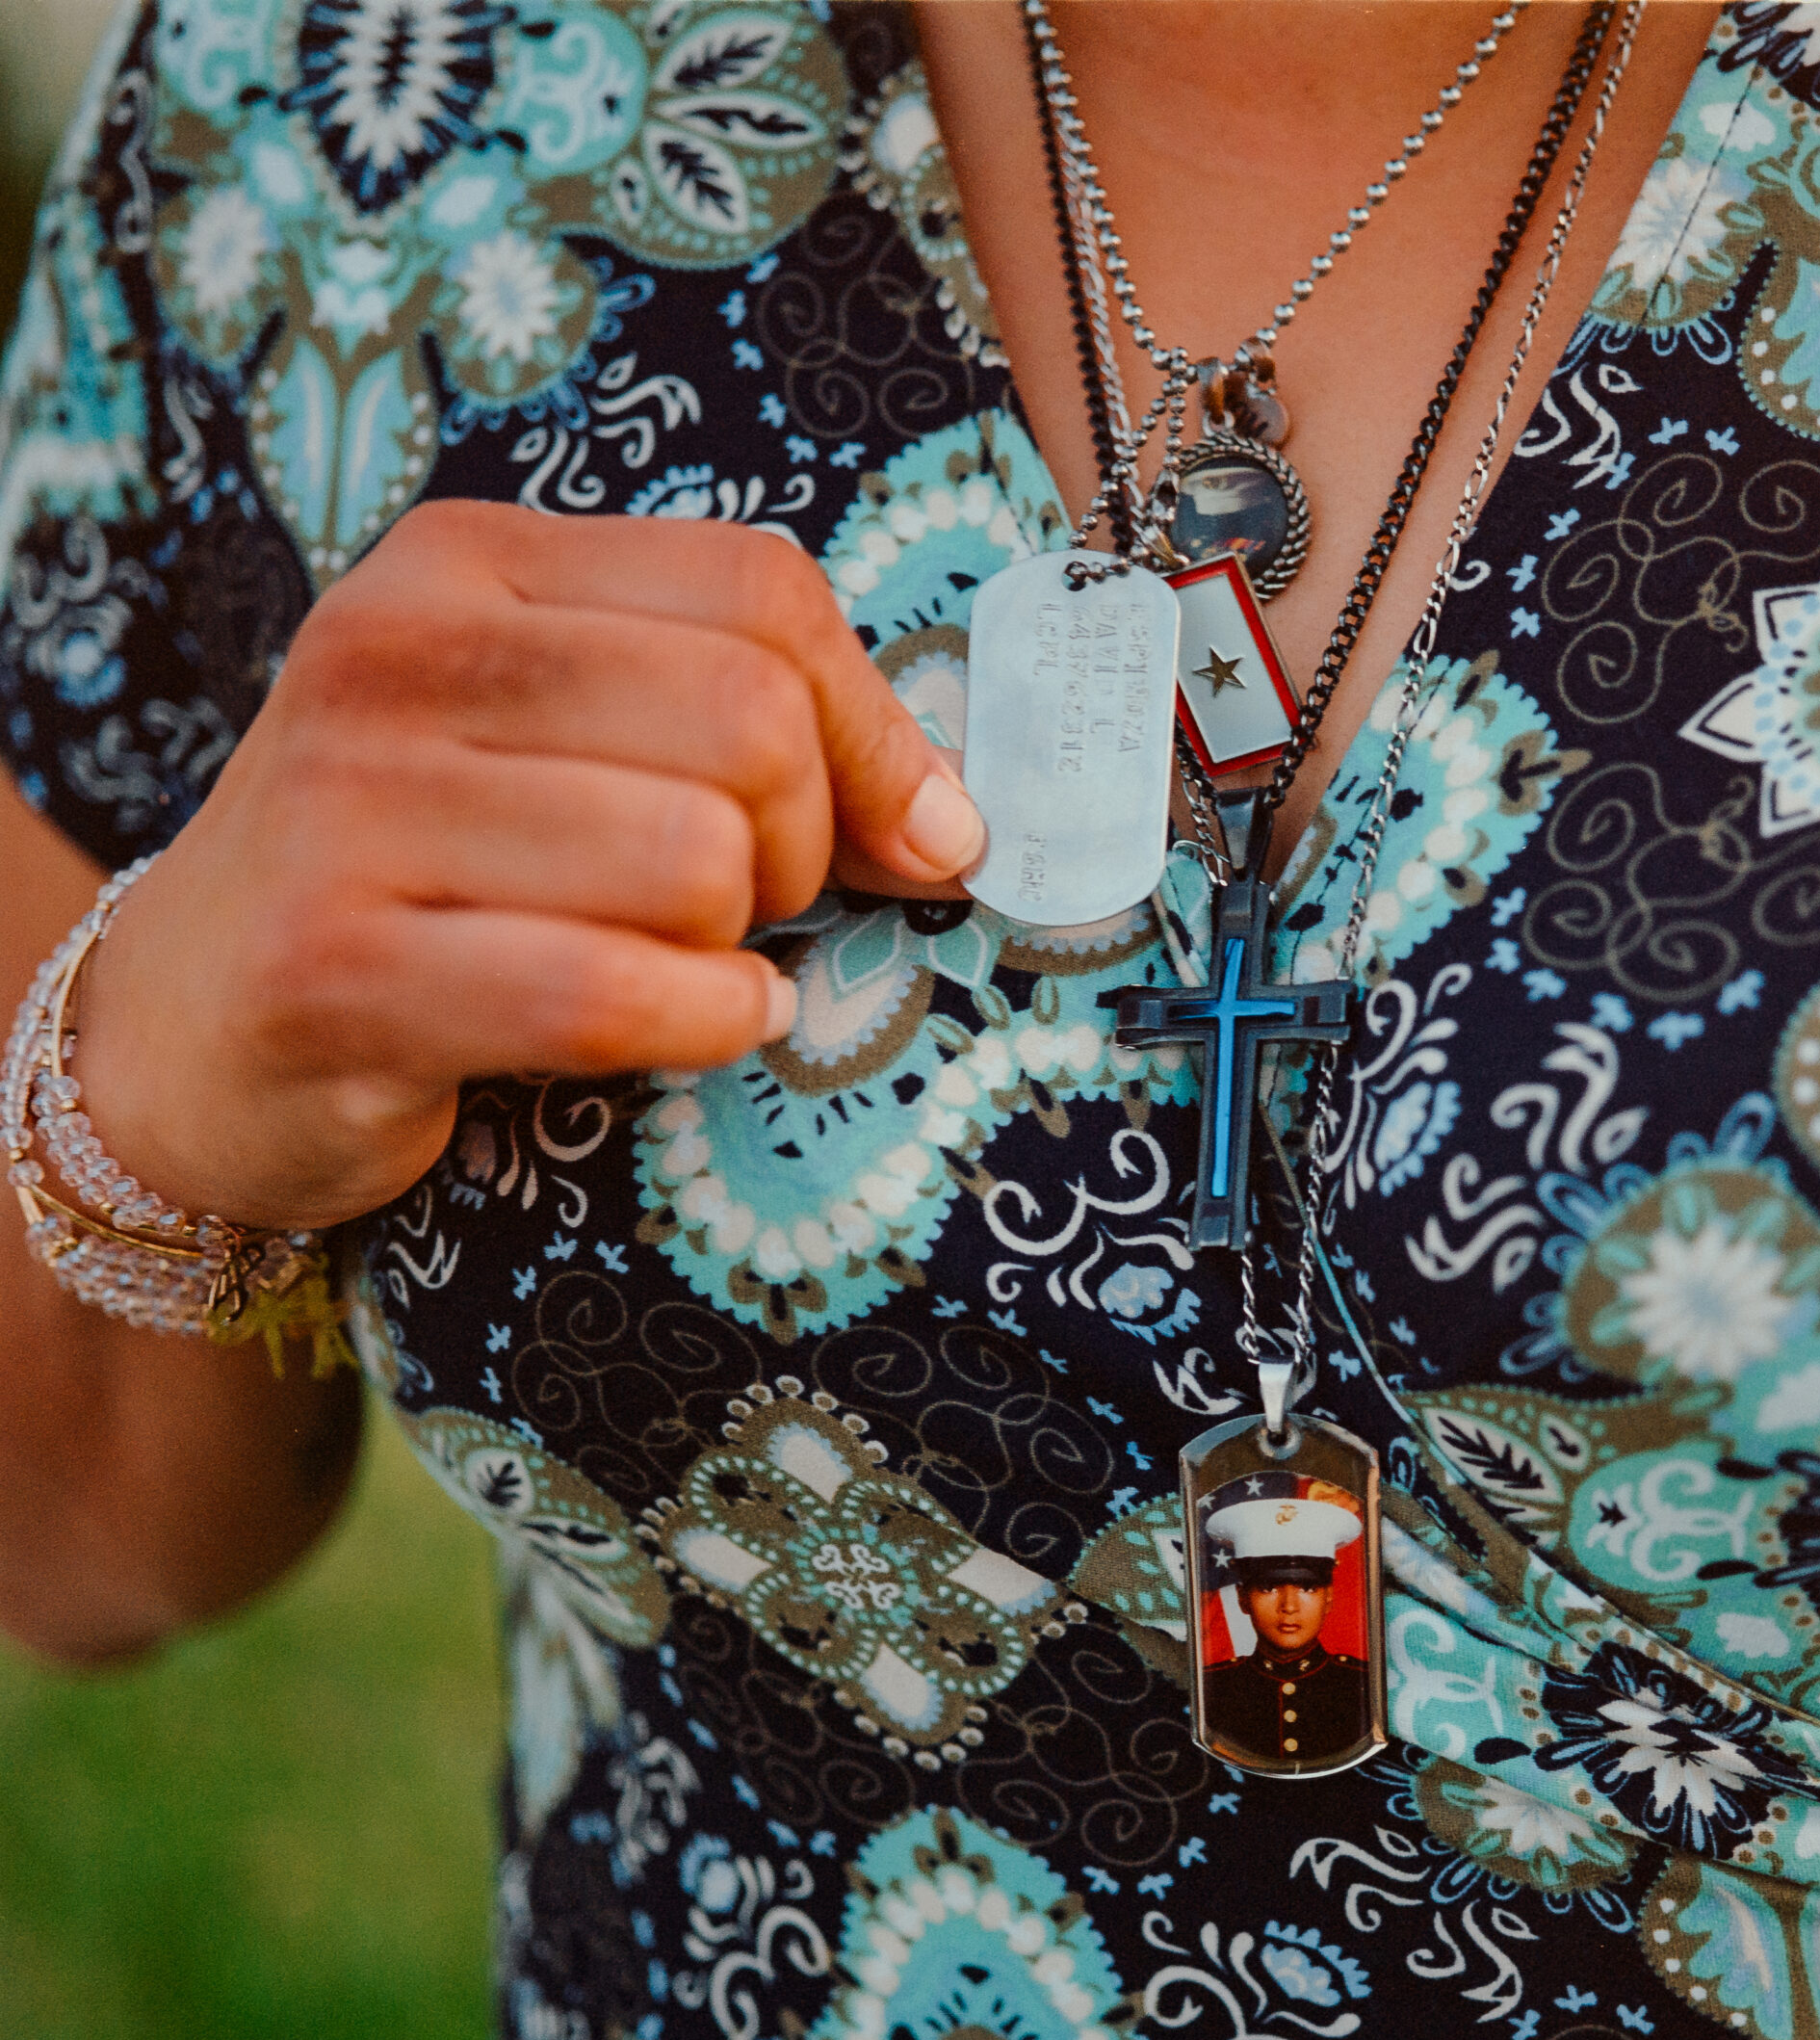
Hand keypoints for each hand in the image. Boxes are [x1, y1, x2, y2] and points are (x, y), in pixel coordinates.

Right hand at [67, 500, 982, 1230]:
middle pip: (748, 720)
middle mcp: (395, 654)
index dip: (877, 729)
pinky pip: (610, 988)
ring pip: (695, 860)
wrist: (194, 1023)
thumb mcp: (564, 744)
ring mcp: (352, 808)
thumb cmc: (436, 875)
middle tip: (746, 908)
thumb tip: (955, 826)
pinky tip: (704, 1025)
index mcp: (468, 563)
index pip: (764, 591)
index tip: (906, 836)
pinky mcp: (339, 970)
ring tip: (680, 962)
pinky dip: (706, 1022)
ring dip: (737, 944)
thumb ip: (751, 729)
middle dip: (802, 845)